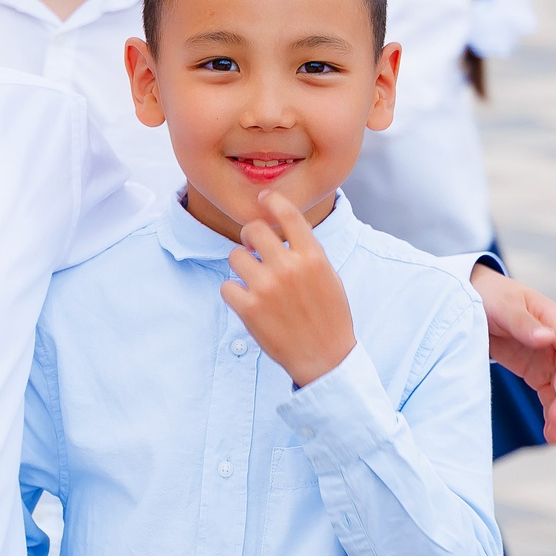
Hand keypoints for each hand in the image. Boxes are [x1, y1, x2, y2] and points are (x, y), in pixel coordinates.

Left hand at [221, 192, 355, 388]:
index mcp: (313, 256)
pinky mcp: (249, 308)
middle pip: (252, 230)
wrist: (325, 358)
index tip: (263, 198)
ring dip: (241, 265)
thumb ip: (307, 252)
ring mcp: (267, 287)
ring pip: (235, 256)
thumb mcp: (328, 276)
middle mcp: (289, 266)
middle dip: (250, 237)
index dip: (272, 201)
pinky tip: (247, 302)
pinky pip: (227, 286)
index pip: (288, 214)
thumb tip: (282, 232)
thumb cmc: (329, 317)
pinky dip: (234, 293)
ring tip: (253, 281)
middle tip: (253, 249)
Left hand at [468, 266, 555, 443]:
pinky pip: (550, 396)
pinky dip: (551, 413)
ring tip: (554, 437)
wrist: (471, 298)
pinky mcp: (537, 372)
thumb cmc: (488, 296)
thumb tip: (547, 338)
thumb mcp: (502, 306)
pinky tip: (551, 434)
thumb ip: (522, 323)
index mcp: (553, 318)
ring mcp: (548, 357)